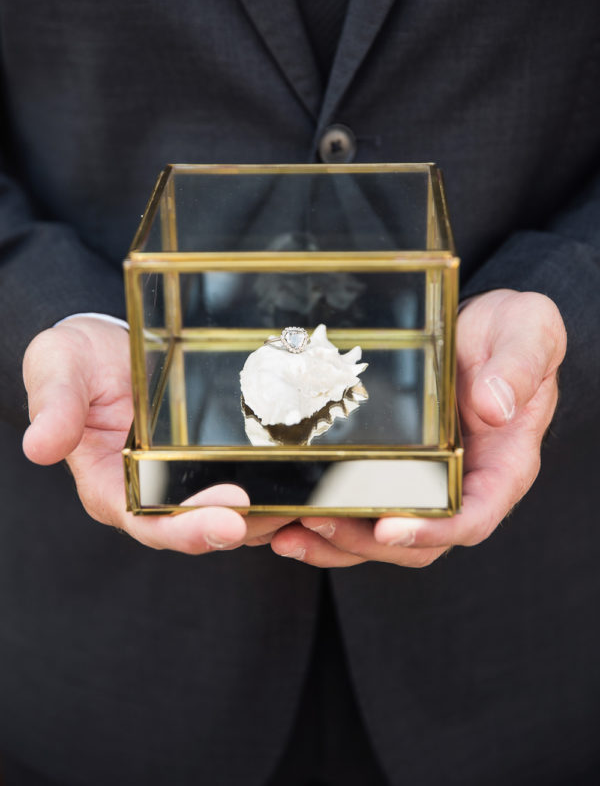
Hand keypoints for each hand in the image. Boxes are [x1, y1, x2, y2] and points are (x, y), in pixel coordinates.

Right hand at [22, 318, 289, 552]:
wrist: (100, 343)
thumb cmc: (74, 359)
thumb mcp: (57, 370)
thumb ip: (55, 407)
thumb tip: (39, 446)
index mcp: (109, 486)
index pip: (147, 522)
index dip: (186, 529)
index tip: (226, 520)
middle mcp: (148, 492)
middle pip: (197, 528)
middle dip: (240, 527)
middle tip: (281, 516)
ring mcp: (180, 480)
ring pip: (228, 514)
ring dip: (266, 516)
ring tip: (308, 504)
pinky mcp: (206, 460)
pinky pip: (243, 483)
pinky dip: (273, 490)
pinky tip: (307, 482)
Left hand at [268, 289, 566, 566]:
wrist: (484, 322)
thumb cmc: (514, 331)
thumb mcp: (529, 332)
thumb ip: (519, 367)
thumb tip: (494, 407)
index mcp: (502, 466)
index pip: (472, 517)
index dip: (432, 531)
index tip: (390, 530)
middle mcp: (463, 484)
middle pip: (417, 540)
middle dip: (364, 541)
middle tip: (316, 523)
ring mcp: (425, 479)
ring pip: (382, 533)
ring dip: (335, 541)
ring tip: (286, 534)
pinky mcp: (394, 465)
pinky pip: (362, 504)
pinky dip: (326, 515)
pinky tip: (286, 513)